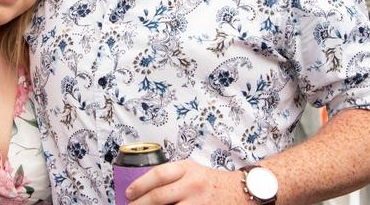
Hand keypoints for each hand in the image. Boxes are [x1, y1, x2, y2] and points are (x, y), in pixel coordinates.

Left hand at [125, 160, 249, 204]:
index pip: (158, 175)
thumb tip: (145, 187)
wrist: (240, 191)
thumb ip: (171, 176)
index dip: (140, 185)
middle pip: (159, 196)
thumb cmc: (210, 181)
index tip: (129, 193)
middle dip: (140, 204)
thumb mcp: (191, 170)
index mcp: (186, 168)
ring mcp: (198, 201)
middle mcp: (192, 184)